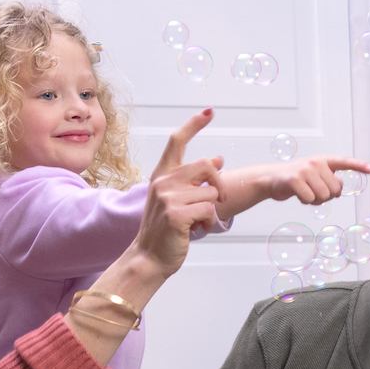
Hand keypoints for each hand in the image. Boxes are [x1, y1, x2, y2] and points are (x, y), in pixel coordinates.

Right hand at [127, 110, 223, 276]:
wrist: (149, 257)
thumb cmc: (166, 229)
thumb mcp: (176, 199)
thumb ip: (192, 179)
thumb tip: (218, 159)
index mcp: (162, 175)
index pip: (177, 140)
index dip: (194, 124)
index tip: (209, 111)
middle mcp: (163, 181)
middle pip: (207, 164)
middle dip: (220, 183)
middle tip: (220, 200)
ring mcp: (168, 197)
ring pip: (212, 191)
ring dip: (212, 210)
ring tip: (197, 222)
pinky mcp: (177, 214)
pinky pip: (210, 209)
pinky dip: (209, 222)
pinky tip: (196, 230)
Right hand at [218, 155, 369, 217]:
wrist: (271, 179)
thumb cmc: (297, 180)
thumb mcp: (315, 176)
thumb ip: (329, 179)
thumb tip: (339, 189)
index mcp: (323, 160)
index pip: (345, 162)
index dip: (359, 166)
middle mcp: (316, 162)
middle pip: (336, 189)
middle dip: (327, 196)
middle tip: (314, 191)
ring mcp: (305, 170)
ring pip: (324, 196)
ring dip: (316, 201)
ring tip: (305, 193)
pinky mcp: (295, 180)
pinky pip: (310, 199)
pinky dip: (306, 202)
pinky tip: (298, 195)